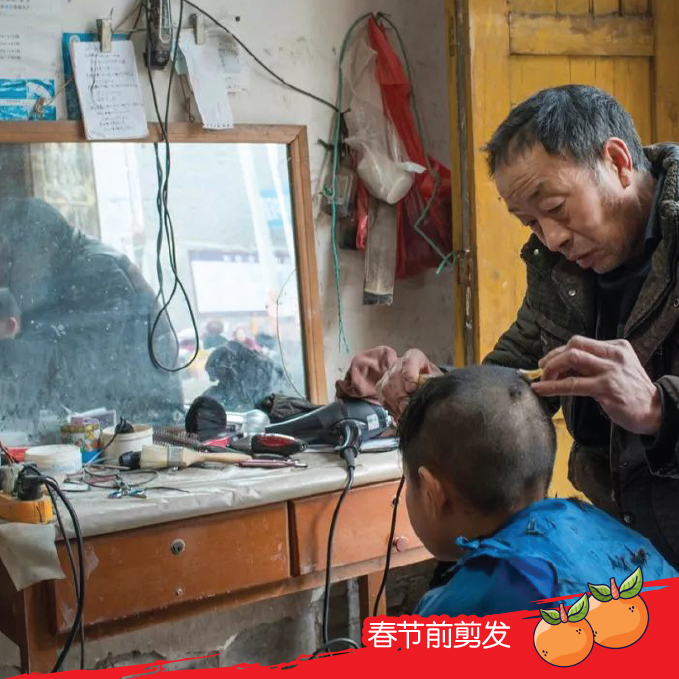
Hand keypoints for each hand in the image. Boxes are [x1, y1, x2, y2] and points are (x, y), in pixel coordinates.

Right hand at [376, 349, 441, 419]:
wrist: (424, 385)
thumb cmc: (431, 381)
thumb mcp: (437, 379)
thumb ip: (433, 382)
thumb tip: (427, 391)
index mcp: (414, 356)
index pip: (409, 361)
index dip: (409, 374)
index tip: (411, 388)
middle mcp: (399, 363)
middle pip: (395, 376)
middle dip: (401, 394)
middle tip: (407, 407)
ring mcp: (388, 374)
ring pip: (386, 387)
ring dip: (395, 402)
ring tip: (404, 413)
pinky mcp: (381, 386)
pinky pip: (382, 397)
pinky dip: (390, 407)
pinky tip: (399, 413)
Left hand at [532, 335, 660, 435]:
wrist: (654, 411)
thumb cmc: (630, 391)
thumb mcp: (614, 370)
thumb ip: (591, 365)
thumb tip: (560, 366)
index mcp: (615, 347)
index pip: (579, 342)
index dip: (558, 351)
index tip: (547, 362)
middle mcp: (614, 355)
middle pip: (573, 346)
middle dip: (552, 358)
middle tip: (543, 370)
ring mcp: (610, 371)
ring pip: (571, 360)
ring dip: (551, 370)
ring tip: (541, 381)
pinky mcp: (606, 388)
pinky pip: (572, 384)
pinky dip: (552, 386)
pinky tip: (541, 389)